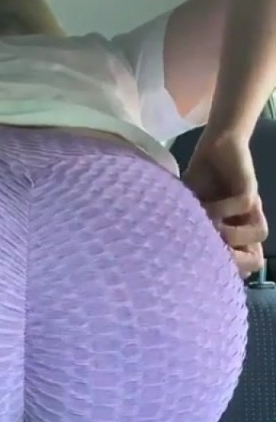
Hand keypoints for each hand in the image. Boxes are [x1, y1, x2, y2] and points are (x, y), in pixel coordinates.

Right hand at [183, 131, 266, 277]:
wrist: (214, 148)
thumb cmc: (199, 184)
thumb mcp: (189, 215)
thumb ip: (186, 234)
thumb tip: (163, 258)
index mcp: (236, 238)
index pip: (243, 269)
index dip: (226, 273)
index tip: (200, 268)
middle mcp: (246, 226)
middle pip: (256, 260)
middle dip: (233, 261)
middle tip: (208, 251)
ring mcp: (250, 208)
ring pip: (259, 233)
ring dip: (232, 234)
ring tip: (208, 227)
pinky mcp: (249, 188)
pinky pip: (243, 205)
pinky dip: (224, 208)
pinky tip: (204, 205)